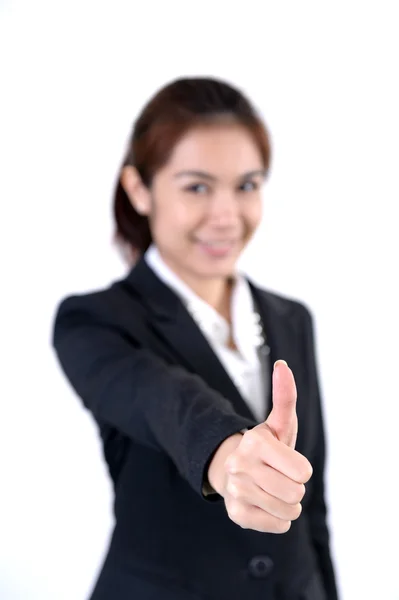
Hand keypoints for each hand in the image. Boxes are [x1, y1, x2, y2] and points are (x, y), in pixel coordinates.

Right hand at [207, 360, 312, 533]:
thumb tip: (282, 366)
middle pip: (296, 493)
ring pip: (288, 511)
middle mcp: (241, 465)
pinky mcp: (236, 513)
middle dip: (294, 487)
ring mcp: (236, 490)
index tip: (286, 462)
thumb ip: (284, 396)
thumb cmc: (266, 448)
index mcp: (255, 442)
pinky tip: (263, 504)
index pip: (303, 471)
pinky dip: (277, 519)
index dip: (300, 469)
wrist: (234, 471)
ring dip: (287, 504)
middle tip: (278, 477)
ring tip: (272, 490)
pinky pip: (278, 526)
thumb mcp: (278, 423)